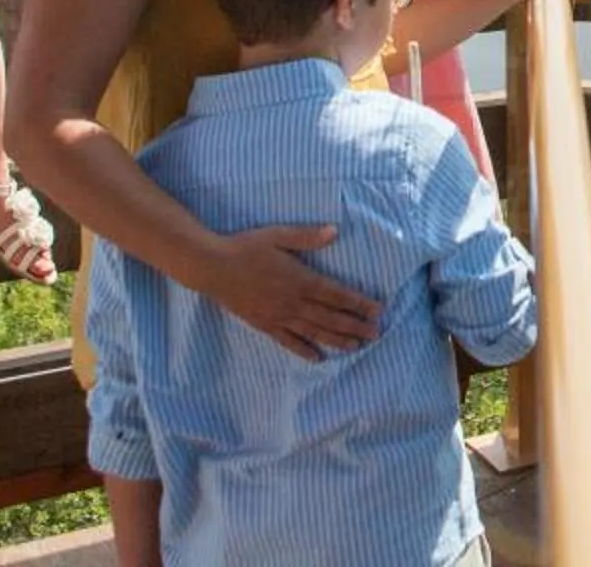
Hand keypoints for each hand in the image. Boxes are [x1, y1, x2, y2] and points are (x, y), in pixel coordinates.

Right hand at [202, 223, 382, 360]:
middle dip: (355, 326)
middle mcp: (292, 302)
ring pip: (314, 332)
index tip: (378, 311)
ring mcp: (278, 316)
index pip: (336, 294)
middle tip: (376, 334)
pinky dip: (304, 350)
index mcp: (300, 279)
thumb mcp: (278, 235)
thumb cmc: (246, 248)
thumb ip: (307, 237)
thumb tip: (335, 231)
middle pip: (330, 317)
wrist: (212, 268)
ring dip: (337, 340)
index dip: (359, 303)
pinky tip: (318, 358)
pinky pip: (288, 342)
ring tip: (356, 347)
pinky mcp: (265, 325)